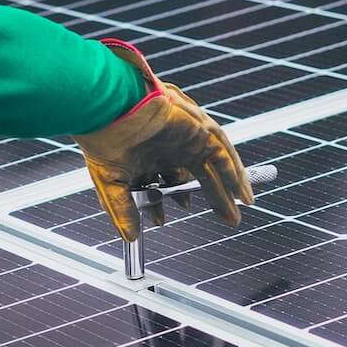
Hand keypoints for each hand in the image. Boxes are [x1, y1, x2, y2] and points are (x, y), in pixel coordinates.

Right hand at [74, 40, 252, 242]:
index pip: (165, 181)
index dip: (166, 202)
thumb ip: (123, 211)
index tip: (162, 220)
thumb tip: (130, 238)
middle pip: (197, 174)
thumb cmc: (104, 138)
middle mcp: (170, 144)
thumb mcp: (112, 184)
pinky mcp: (198, 129)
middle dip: (213, 198)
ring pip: (213, 164)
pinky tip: (242, 194)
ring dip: (227, 188)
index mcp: (149, 154)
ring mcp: (186, 136)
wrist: (108, 109)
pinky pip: (222, 153)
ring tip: (238, 211)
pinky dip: (234, 173)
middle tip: (227, 219)